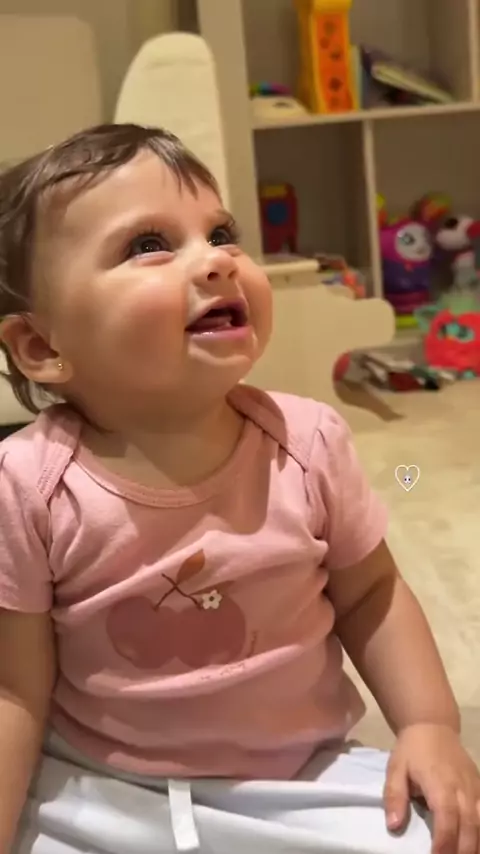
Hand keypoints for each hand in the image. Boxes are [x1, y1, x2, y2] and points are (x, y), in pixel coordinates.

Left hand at [384, 723, 479, 853]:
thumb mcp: (395, 768)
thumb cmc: (412, 749)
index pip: (447, 819)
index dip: (444, 843)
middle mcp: (463, 788)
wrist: (433, 725)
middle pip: (469, 826)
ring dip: (476, 844)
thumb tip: (393, 826)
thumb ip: (394, 797)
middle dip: (463, 850)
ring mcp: (475, 788)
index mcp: (440, 784)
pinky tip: (477, 844)